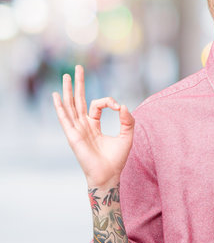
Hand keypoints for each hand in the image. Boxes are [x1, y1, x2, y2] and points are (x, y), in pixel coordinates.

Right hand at [52, 65, 134, 187]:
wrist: (109, 174)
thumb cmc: (117, 159)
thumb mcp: (127, 135)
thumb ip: (127, 120)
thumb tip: (123, 105)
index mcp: (94, 125)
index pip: (97, 105)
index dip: (109, 101)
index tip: (119, 107)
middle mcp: (83, 125)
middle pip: (78, 100)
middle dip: (78, 84)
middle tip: (78, 67)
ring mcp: (76, 130)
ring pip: (70, 106)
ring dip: (68, 90)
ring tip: (65, 75)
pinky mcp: (73, 136)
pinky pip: (65, 119)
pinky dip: (60, 107)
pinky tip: (56, 96)